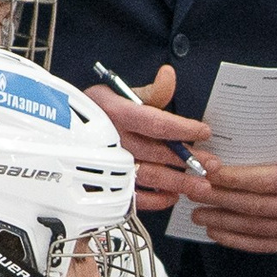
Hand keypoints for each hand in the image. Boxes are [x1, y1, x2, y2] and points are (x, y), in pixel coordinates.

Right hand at [82, 66, 209, 214]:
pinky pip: (133, 197)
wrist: (64, 129)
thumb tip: (169, 76)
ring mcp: (109, 164)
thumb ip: (150, 92)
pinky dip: (155, 200)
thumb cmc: (96, 111)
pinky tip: (173, 195)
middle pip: (157, 152)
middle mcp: (113, 141)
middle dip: (188, 159)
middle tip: (212, 164)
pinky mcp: (105, 185)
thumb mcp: (118, 93)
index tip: (204, 132)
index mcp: (116, 114)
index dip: (183, 129)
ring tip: (201, 185)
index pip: (155, 123)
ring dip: (178, 183)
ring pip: (149, 176)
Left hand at [184, 140, 276, 252]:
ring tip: (198, 213)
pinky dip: (234, 239)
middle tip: (194, 192)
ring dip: (221, 221)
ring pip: (254, 227)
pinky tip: (215, 231)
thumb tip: (217, 157)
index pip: (265, 181)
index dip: (233, 179)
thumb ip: (263, 154)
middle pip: (255, 206)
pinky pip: (261, 244)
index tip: (207, 172)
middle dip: (219, 199)